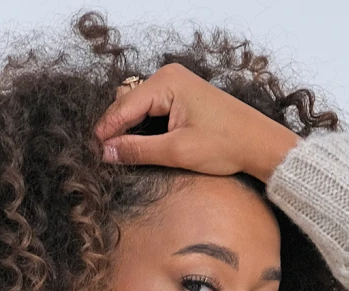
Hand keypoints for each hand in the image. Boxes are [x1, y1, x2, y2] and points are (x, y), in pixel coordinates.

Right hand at [93, 63, 301, 182]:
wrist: (259, 143)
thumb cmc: (225, 144)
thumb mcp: (177, 151)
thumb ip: (138, 150)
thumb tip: (106, 152)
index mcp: (166, 82)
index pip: (123, 106)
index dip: (106, 130)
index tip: (90, 151)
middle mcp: (169, 76)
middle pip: (127, 102)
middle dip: (115, 128)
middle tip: (102, 155)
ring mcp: (176, 84)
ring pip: (138, 106)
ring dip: (128, 128)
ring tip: (117, 152)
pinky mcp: (182, 95)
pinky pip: (152, 108)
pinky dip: (142, 125)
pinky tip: (137, 143)